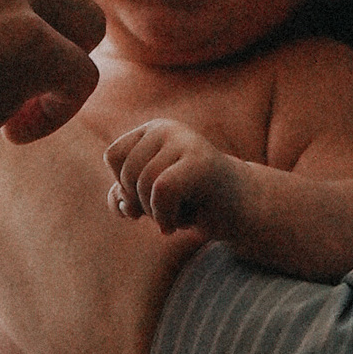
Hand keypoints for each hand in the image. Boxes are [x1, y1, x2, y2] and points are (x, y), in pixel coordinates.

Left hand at [102, 118, 236, 244]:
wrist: (239, 211)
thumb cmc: (192, 203)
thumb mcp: (150, 201)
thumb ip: (124, 198)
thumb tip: (121, 203)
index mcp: (153, 130)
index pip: (113, 156)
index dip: (123, 186)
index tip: (148, 199)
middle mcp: (168, 129)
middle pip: (128, 171)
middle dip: (139, 204)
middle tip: (164, 213)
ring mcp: (186, 141)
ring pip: (144, 182)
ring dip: (154, 213)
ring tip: (173, 217)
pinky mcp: (201, 160)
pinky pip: (162, 188)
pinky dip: (163, 215)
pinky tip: (175, 224)